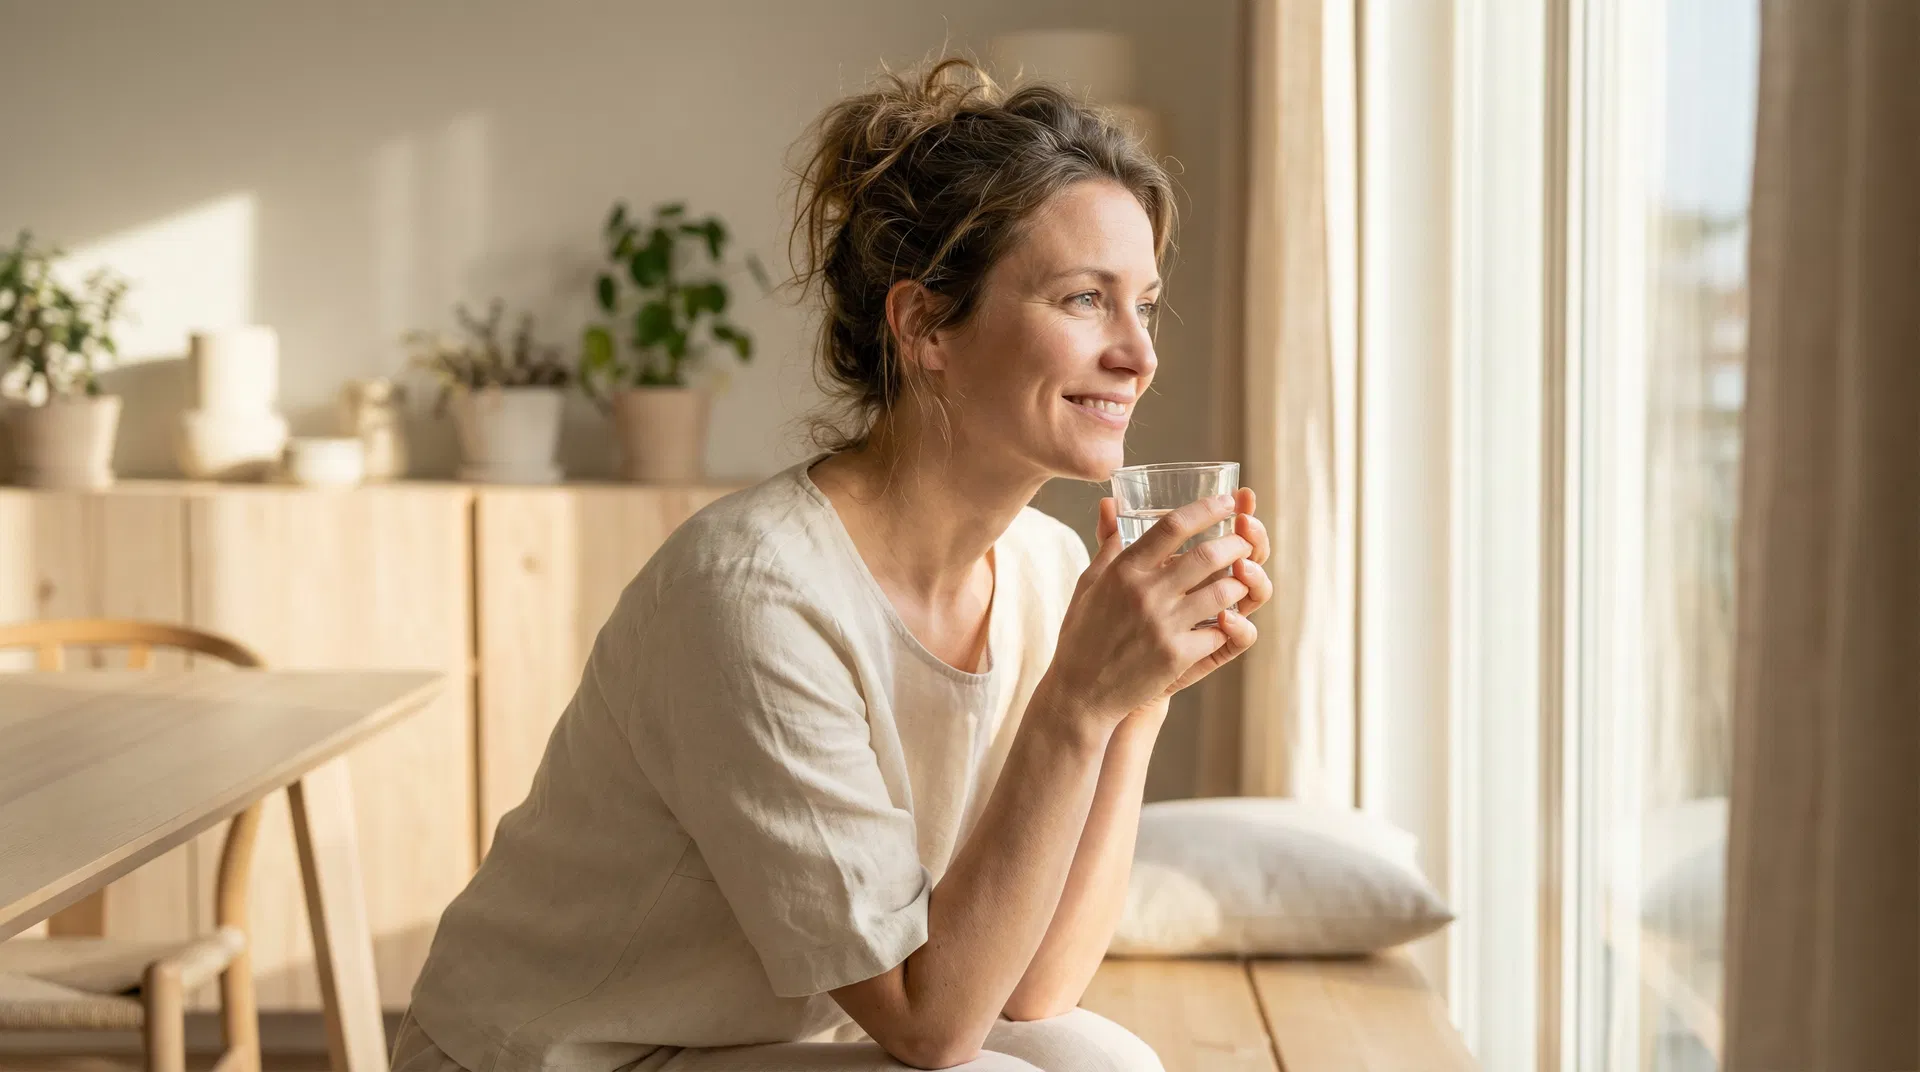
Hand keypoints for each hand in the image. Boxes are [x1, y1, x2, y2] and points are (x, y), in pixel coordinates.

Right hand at [1095, 487, 1268, 698]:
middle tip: (1246, 541)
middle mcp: (1145, 593)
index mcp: (1123, 571)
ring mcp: (1163, 625)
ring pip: (1223, 591)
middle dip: (1236, 544)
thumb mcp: (1089, 584)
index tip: (1230, 500)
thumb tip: (1110, 503)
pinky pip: (1220, 631)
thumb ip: (1108, 544)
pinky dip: (1229, 623)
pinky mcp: (1177, 656)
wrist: (1081, 694)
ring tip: (1243, 577)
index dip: (1207, 508)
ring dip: (1240, 582)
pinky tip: (1229, 619)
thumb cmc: (1083, 636)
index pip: (1172, 526)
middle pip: (1207, 555)